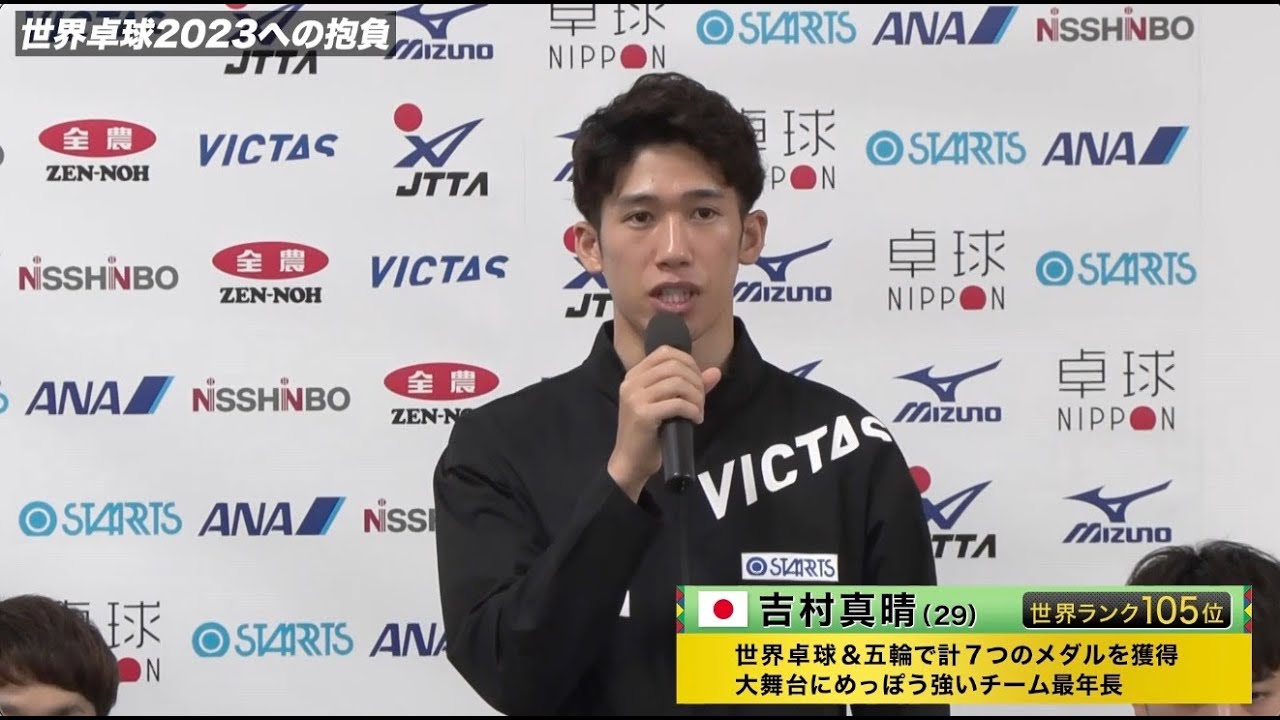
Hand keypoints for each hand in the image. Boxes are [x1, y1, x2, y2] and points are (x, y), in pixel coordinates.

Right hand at [608, 346, 721, 501]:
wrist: (631, 462)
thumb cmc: (650, 433)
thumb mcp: (668, 404)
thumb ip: (690, 386)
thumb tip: (715, 372)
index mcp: (634, 375)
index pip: (665, 352)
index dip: (689, 363)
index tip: (698, 382)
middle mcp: (631, 382)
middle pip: (674, 366)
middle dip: (696, 381)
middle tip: (700, 401)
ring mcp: (635, 398)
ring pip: (677, 383)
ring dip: (696, 397)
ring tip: (698, 411)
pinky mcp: (642, 415)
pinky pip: (677, 404)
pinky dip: (692, 410)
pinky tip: (695, 419)